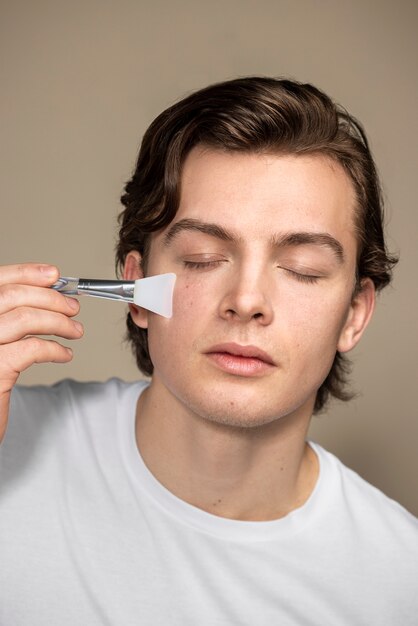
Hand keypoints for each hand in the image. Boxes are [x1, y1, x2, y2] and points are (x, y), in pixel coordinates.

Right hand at [0, 263, 82, 442]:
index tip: (54, 275)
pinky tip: (64, 354)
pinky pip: (31, 349)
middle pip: (11, 295)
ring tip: (75, 331)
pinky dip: (54, 348)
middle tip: (73, 308)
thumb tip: (47, 293)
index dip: (26, 273)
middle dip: (50, 298)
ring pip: (24, 318)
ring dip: (58, 322)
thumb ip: (11, 317)